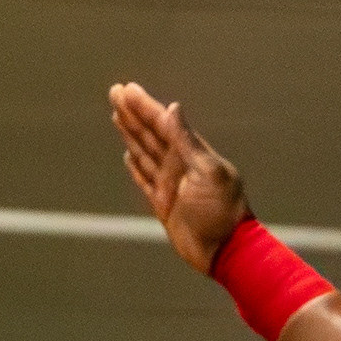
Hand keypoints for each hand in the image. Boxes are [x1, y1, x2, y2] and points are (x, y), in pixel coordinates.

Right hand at [108, 84, 250, 274]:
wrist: (225, 250)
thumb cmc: (223, 211)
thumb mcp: (208, 172)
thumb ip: (187, 141)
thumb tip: (174, 109)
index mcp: (191, 154)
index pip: (162, 123)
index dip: (144, 106)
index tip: (127, 90)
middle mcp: (179, 164)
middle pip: (150, 133)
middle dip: (133, 113)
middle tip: (115, 93)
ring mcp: (170, 184)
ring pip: (144, 152)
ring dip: (131, 133)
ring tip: (117, 116)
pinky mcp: (163, 204)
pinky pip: (144, 179)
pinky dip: (136, 167)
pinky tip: (128, 156)